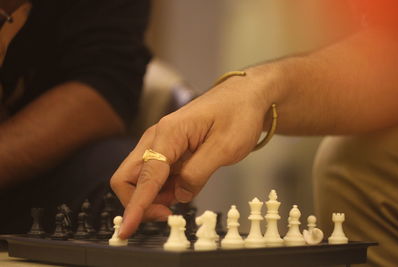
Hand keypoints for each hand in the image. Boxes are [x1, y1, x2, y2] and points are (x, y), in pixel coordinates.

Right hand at [111, 71, 271, 238]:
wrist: (245, 96)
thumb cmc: (238, 114)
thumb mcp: (225, 148)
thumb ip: (198, 174)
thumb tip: (179, 196)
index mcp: (168, 134)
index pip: (144, 177)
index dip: (135, 207)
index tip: (127, 231)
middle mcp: (158, 138)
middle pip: (127, 177)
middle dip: (138, 202)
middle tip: (167, 214)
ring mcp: (162, 143)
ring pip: (141, 177)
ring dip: (153, 196)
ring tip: (182, 198)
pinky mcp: (170, 149)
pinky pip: (156, 174)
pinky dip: (163, 188)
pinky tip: (183, 188)